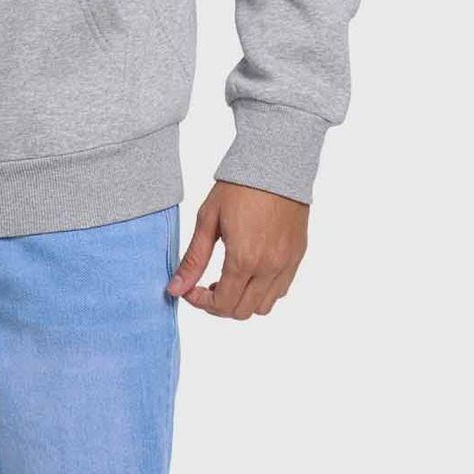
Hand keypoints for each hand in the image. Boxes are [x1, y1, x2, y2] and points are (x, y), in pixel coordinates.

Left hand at [166, 180, 307, 318]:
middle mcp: (269, 267)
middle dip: (219, 305)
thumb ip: (193, 259)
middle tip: (206, 284)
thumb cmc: (239, 186)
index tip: (189, 289)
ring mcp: (287, 264)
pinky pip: (281, 290)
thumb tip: (175, 288)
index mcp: (244, 258)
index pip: (222, 303)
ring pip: (264, 306)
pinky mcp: (297, 256)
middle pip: (242, 311)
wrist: (275, 163)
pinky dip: (263, 291)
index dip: (201, 302)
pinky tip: (250, 270)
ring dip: (243, 301)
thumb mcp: (208, 218)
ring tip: (228, 278)